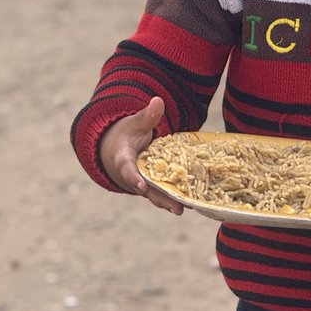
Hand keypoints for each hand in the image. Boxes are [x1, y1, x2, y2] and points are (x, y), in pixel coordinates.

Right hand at [98, 97, 183, 214]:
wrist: (116, 150)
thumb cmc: (126, 135)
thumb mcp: (134, 123)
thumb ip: (147, 116)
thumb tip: (158, 101)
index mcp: (124, 159)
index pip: (127, 169)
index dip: (133, 178)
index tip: (141, 186)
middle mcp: (133, 176)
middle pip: (147, 189)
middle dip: (161, 199)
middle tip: (177, 209)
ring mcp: (143, 184)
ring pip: (157, 194)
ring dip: (172, 202)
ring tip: (189, 208)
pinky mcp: (152, 187)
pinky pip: (164, 192)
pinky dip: (176, 197)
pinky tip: (194, 201)